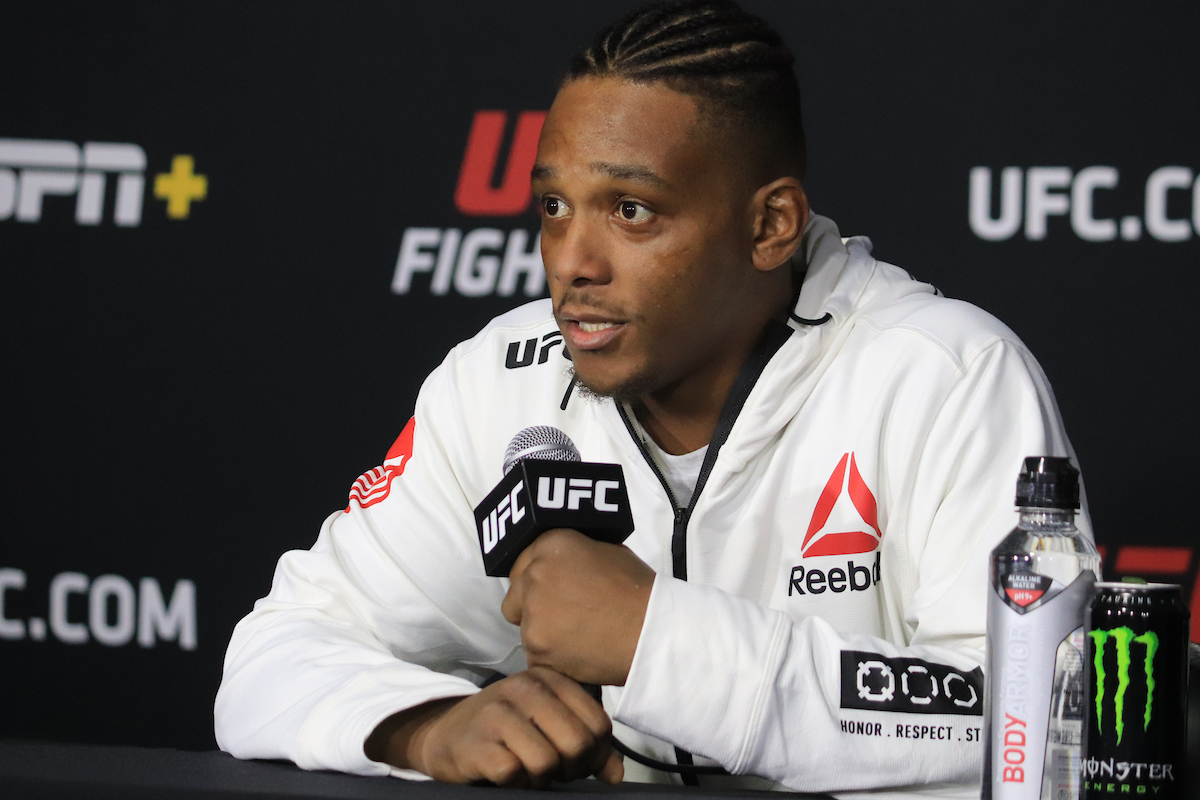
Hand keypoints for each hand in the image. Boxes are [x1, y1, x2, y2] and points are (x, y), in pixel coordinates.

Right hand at [365, 667, 622, 786]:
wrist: (445, 734)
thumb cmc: (507, 730)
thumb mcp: (549, 725)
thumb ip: (588, 744)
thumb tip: (616, 774)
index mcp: (549, 678)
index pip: (598, 724)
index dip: (595, 753)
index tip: (578, 760)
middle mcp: (524, 688)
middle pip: (577, 743)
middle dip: (571, 768)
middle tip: (554, 770)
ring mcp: (498, 713)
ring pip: (548, 762)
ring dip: (541, 778)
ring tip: (528, 769)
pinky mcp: (477, 743)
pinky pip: (514, 774)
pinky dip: (515, 782)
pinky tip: (505, 772)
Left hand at [501, 528, 654, 685]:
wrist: (652, 632)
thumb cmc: (638, 592)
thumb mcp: (607, 552)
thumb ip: (573, 555)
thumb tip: (560, 564)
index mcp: (552, 545)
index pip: (522, 562)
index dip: (536, 579)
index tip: (550, 591)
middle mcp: (535, 573)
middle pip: (515, 595)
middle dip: (531, 606)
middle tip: (562, 617)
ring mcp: (533, 612)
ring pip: (524, 628)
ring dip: (543, 634)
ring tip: (577, 637)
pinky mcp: (536, 646)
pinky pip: (535, 656)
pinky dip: (551, 659)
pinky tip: (578, 655)